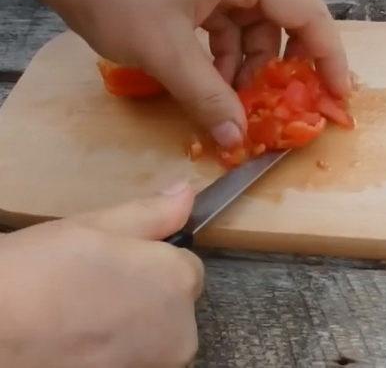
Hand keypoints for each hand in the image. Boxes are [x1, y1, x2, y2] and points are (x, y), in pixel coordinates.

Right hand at [0, 183, 203, 366]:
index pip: (186, 267)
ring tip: (83, 317)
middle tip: (93, 290)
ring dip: (132, 327)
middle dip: (145, 295)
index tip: (114, 265)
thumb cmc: (39, 272)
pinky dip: (117, 353)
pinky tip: (80, 342)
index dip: (150, 262)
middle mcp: (181, 330)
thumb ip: (153, 214)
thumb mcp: (96, 227)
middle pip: (175, 305)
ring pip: (155, 336)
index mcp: (179, 281)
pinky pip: (137, 359)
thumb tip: (186, 194)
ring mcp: (157, 365)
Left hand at [1, 0, 349, 147]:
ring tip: (237, 95)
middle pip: (295, 4)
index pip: (308, 12)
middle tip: (293, 89)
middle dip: (297, 51)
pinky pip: (232, 15)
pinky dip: (230, 48)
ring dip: (256, 56)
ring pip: (261, 14)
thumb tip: (236, 138)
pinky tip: (212, 77)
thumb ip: (206, 97)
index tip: (336, 95)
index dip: (328, 57)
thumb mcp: (163, 51)